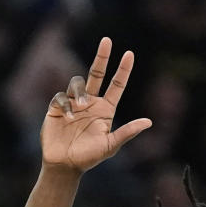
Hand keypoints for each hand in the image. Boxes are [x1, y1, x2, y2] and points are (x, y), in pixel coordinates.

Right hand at [41, 37, 151, 173]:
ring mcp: (73, 103)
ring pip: (78, 83)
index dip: (123, 70)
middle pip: (96, 74)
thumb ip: (127, 132)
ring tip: (81, 107)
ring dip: (80, 91)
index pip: (116, 86)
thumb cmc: (89, 158)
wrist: (65, 165)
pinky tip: (67, 118)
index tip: (130, 54)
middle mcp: (90, 103)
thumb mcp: (110, 145)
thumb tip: (149, 122)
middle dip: (102, 57)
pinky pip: (61, 97)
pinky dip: (65, 104)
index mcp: (105, 110)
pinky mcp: (57, 107)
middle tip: (107, 40)